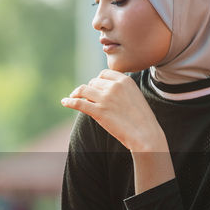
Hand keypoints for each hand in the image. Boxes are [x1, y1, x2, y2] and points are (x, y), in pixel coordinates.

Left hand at [62, 70, 173, 191]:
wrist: (145, 135)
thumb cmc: (142, 119)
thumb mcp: (135, 96)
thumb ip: (122, 89)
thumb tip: (106, 87)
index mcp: (124, 81)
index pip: (104, 74)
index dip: (98, 81)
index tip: (95, 87)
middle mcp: (114, 86)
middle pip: (93, 82)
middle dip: (89, 89)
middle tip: (87, 97)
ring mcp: (105, 98)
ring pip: (84, 90)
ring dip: (77, 93)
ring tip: (72, 97)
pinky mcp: (98, 111)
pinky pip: (78, 103)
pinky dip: (69, 101)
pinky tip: (64, 102)